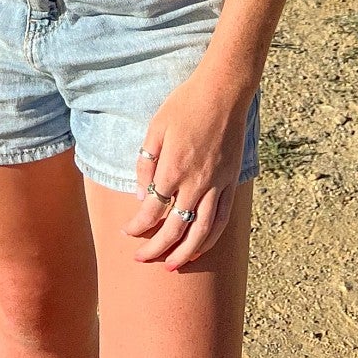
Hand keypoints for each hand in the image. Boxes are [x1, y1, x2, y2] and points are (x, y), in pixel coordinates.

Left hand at [123, 66, 253, 270]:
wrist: (223, 90)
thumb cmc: (186, 104)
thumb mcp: (156, 126)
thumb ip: (146, 162)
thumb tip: (143, 195)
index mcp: (173, 168)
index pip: (151, 210)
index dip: (136, 226)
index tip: (127, 232)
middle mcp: (195, 183)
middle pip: (173, 229)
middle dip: (154, 249)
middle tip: (141, 259)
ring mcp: (216, 184)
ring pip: (201, 232)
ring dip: (184, 254)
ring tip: (169, 266)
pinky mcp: (231, 182)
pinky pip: (222, 219)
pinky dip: (210, 239)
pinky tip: (199, 248)